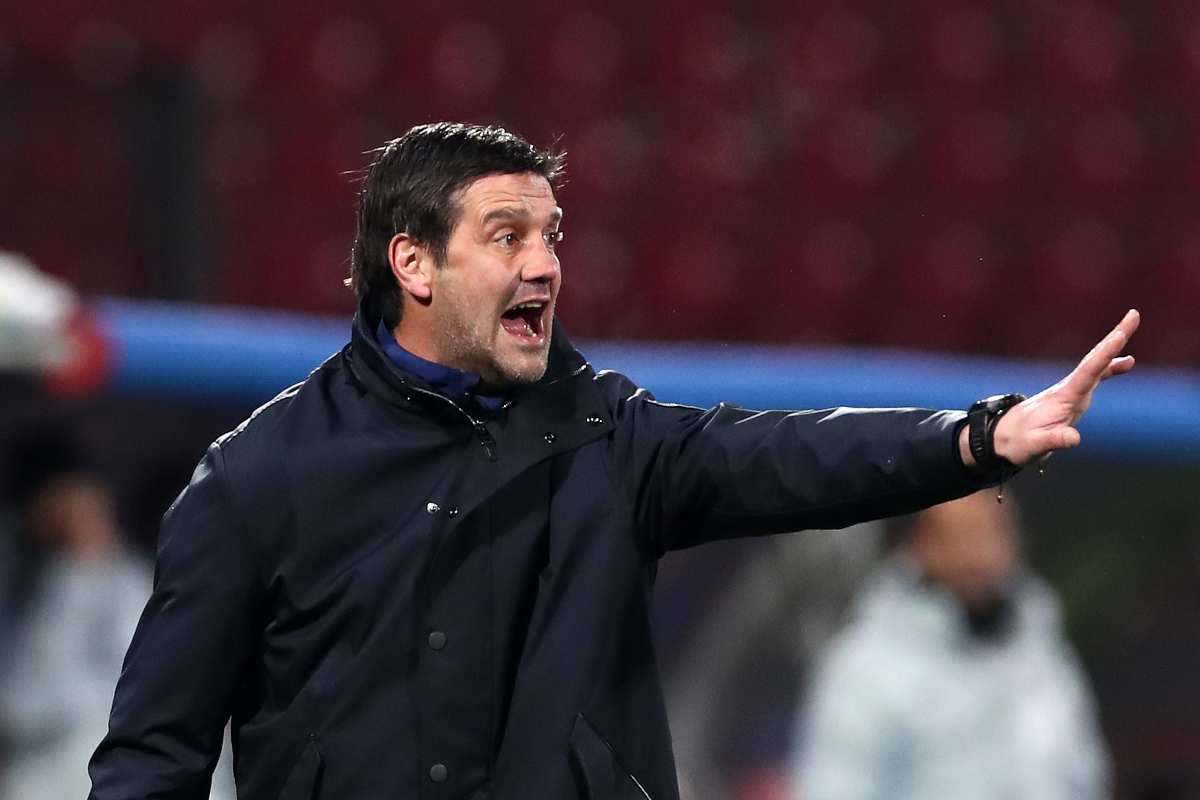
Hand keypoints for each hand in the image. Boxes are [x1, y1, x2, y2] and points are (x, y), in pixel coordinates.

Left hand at [959, 310, 1139, 468]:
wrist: (1002, 437)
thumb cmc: (1019, 441)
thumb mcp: (1036, 445)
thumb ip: (1055, 440)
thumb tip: (1074, 438)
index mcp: (1063, 398)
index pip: (1089, 372)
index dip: (1106, 354)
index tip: (1120, 334)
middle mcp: (1069, 389)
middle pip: (1095, 359)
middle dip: (1114, 338)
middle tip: (1133, 315)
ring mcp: (1070, 391)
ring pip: (1096, 365)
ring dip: (1114, 347)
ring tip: (1131, 326)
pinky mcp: (1071, 397)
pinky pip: (1095, 377)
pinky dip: (1110, 368)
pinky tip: (1127, 364)